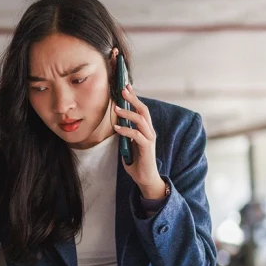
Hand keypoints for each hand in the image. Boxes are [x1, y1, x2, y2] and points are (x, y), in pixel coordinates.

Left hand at [113, 85, 164, 199]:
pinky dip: (126, 130)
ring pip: (141, 120)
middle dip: (133, 99)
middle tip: (122, 90)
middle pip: (143, 110)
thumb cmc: (137, 162)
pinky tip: (117, 128)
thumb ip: (126, 134)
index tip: (126, 86)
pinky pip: (137, 135)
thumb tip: (118, 123)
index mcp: (146, 129)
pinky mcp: (147, 148)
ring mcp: (149, 139)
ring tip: (116, 109)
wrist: (146, 178)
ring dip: (128, 113)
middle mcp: (150, 131)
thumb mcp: (129, 144)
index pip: (141, 109)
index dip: (134, 97)